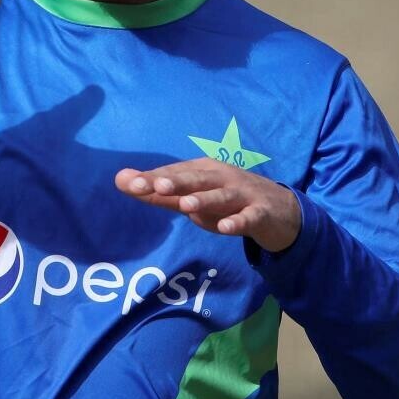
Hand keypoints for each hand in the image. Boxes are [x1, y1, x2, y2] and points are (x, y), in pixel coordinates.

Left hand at [115, 158, 301, 252]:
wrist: (279, 210)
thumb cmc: (226, 202)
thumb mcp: (192, 198)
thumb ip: (157, 193)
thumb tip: (120, 179)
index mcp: (203, 171)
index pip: (174, 174)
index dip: (152, 179)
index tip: (127, 183)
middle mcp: (222, 178)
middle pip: (196, 179)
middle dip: (176, 181)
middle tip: (156, 185)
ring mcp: (242, 194)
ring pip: (222, 196)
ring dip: (205, 199)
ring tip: (186, 205)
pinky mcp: (260, 212)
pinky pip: (248, 217)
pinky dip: (238, 221)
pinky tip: (225, 227)